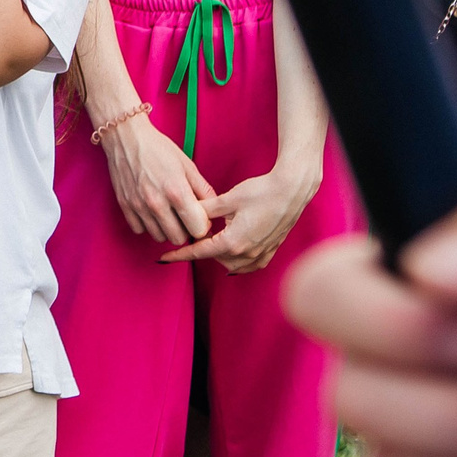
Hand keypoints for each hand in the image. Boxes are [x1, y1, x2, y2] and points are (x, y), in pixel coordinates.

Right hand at [99, 103, 217, 248]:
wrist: (126, 137)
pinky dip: (147, 225)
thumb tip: (214, 211)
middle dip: (185, 230)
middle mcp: (157, 203)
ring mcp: (139, 206)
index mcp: (177, 192)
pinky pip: (140, 230)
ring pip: (159, 237)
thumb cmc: (158, 148)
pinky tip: (151, 212)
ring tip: (168, 213)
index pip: (198, 229)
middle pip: (179, 238)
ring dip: (166, 229)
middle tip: (185, 217)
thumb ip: (204, 190)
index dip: (203, 225)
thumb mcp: (187, 165)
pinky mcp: (125, 206)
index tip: (201, 218)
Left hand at [161, 159, 322, 271]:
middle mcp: (246, 253)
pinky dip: (238, 263)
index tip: (164, 258)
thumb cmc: (261, 192)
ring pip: (231, 264)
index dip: (180, 255)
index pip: (199, 252)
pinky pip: (250, 265)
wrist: (292, 191)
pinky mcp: (270, 251)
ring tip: (210, 240)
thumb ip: (205, 210)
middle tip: (191, 236)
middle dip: (201, 249)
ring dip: (218, 255)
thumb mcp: (228, 199)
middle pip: (214, 258)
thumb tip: (186, 214)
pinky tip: (232, 254)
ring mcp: (260, 254)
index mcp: (232, 242)